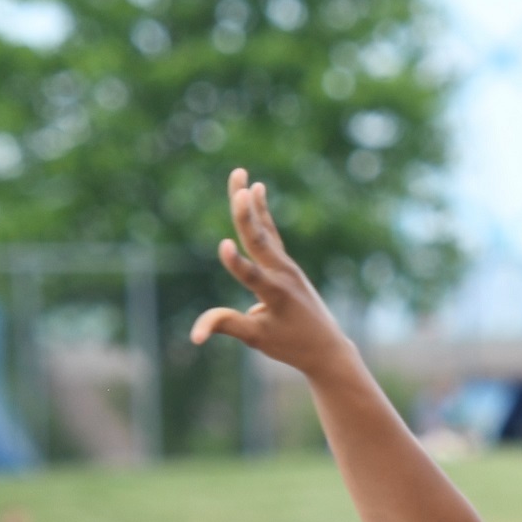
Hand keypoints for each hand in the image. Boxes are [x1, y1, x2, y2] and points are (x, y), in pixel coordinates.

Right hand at [190, 170, 356, 379]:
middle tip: (237, 180)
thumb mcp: (257, 339)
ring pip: (264, 230)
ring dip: (252, 202)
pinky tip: (257, 190)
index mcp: (277, 295)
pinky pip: (271, 234)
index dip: (237, 264)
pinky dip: (262, 213)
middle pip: (259, 238)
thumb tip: (194, 335)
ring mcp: (287, 267)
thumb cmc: (291, 345)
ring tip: (241, 174)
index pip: (253, 277)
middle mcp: (284, 275)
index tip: (223, 245)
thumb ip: (227, 326)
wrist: (326, 347)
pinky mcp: (287, 265)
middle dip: (244, 211)